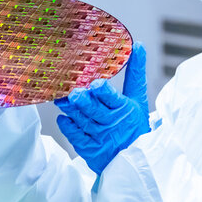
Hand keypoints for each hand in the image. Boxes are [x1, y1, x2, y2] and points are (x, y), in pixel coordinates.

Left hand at [54, 42, 148, 174]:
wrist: (135, 157)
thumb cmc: (134, 123)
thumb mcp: (138, 98)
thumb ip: (136, 72)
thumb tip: (139, 45)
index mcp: (126, 109)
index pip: (113, 99)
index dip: (103, 92)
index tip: (95, 84)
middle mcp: (113, 123)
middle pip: (95, 110)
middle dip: (83, 101)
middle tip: (74, 94)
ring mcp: (101, 137)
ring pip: (83, 121)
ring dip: (71, 110)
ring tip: (62, 100)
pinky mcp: (92, 149)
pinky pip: (77, 137)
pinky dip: (68, 127)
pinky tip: (63, 118)